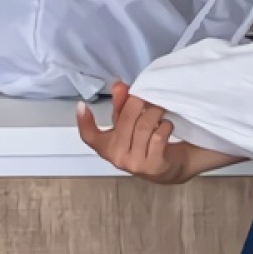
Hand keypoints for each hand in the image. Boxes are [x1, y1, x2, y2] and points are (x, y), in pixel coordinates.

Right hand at [76, 82, 197, 184]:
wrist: (169, 168)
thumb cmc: (146, 144)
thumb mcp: (130, 126)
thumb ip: (122, 107)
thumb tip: (119, 85)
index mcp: (107, 148)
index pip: (89, 136)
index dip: (83, 121)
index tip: (82, 105)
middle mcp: (118, 157)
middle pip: (126, 120)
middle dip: (137, 103)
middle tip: (147, 97)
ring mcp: (136, 163)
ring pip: (144, 127)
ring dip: (154, 112)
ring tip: (159, 109)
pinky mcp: (154, 165)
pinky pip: (158, 136)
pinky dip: (164, 126)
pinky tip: (166, 124)